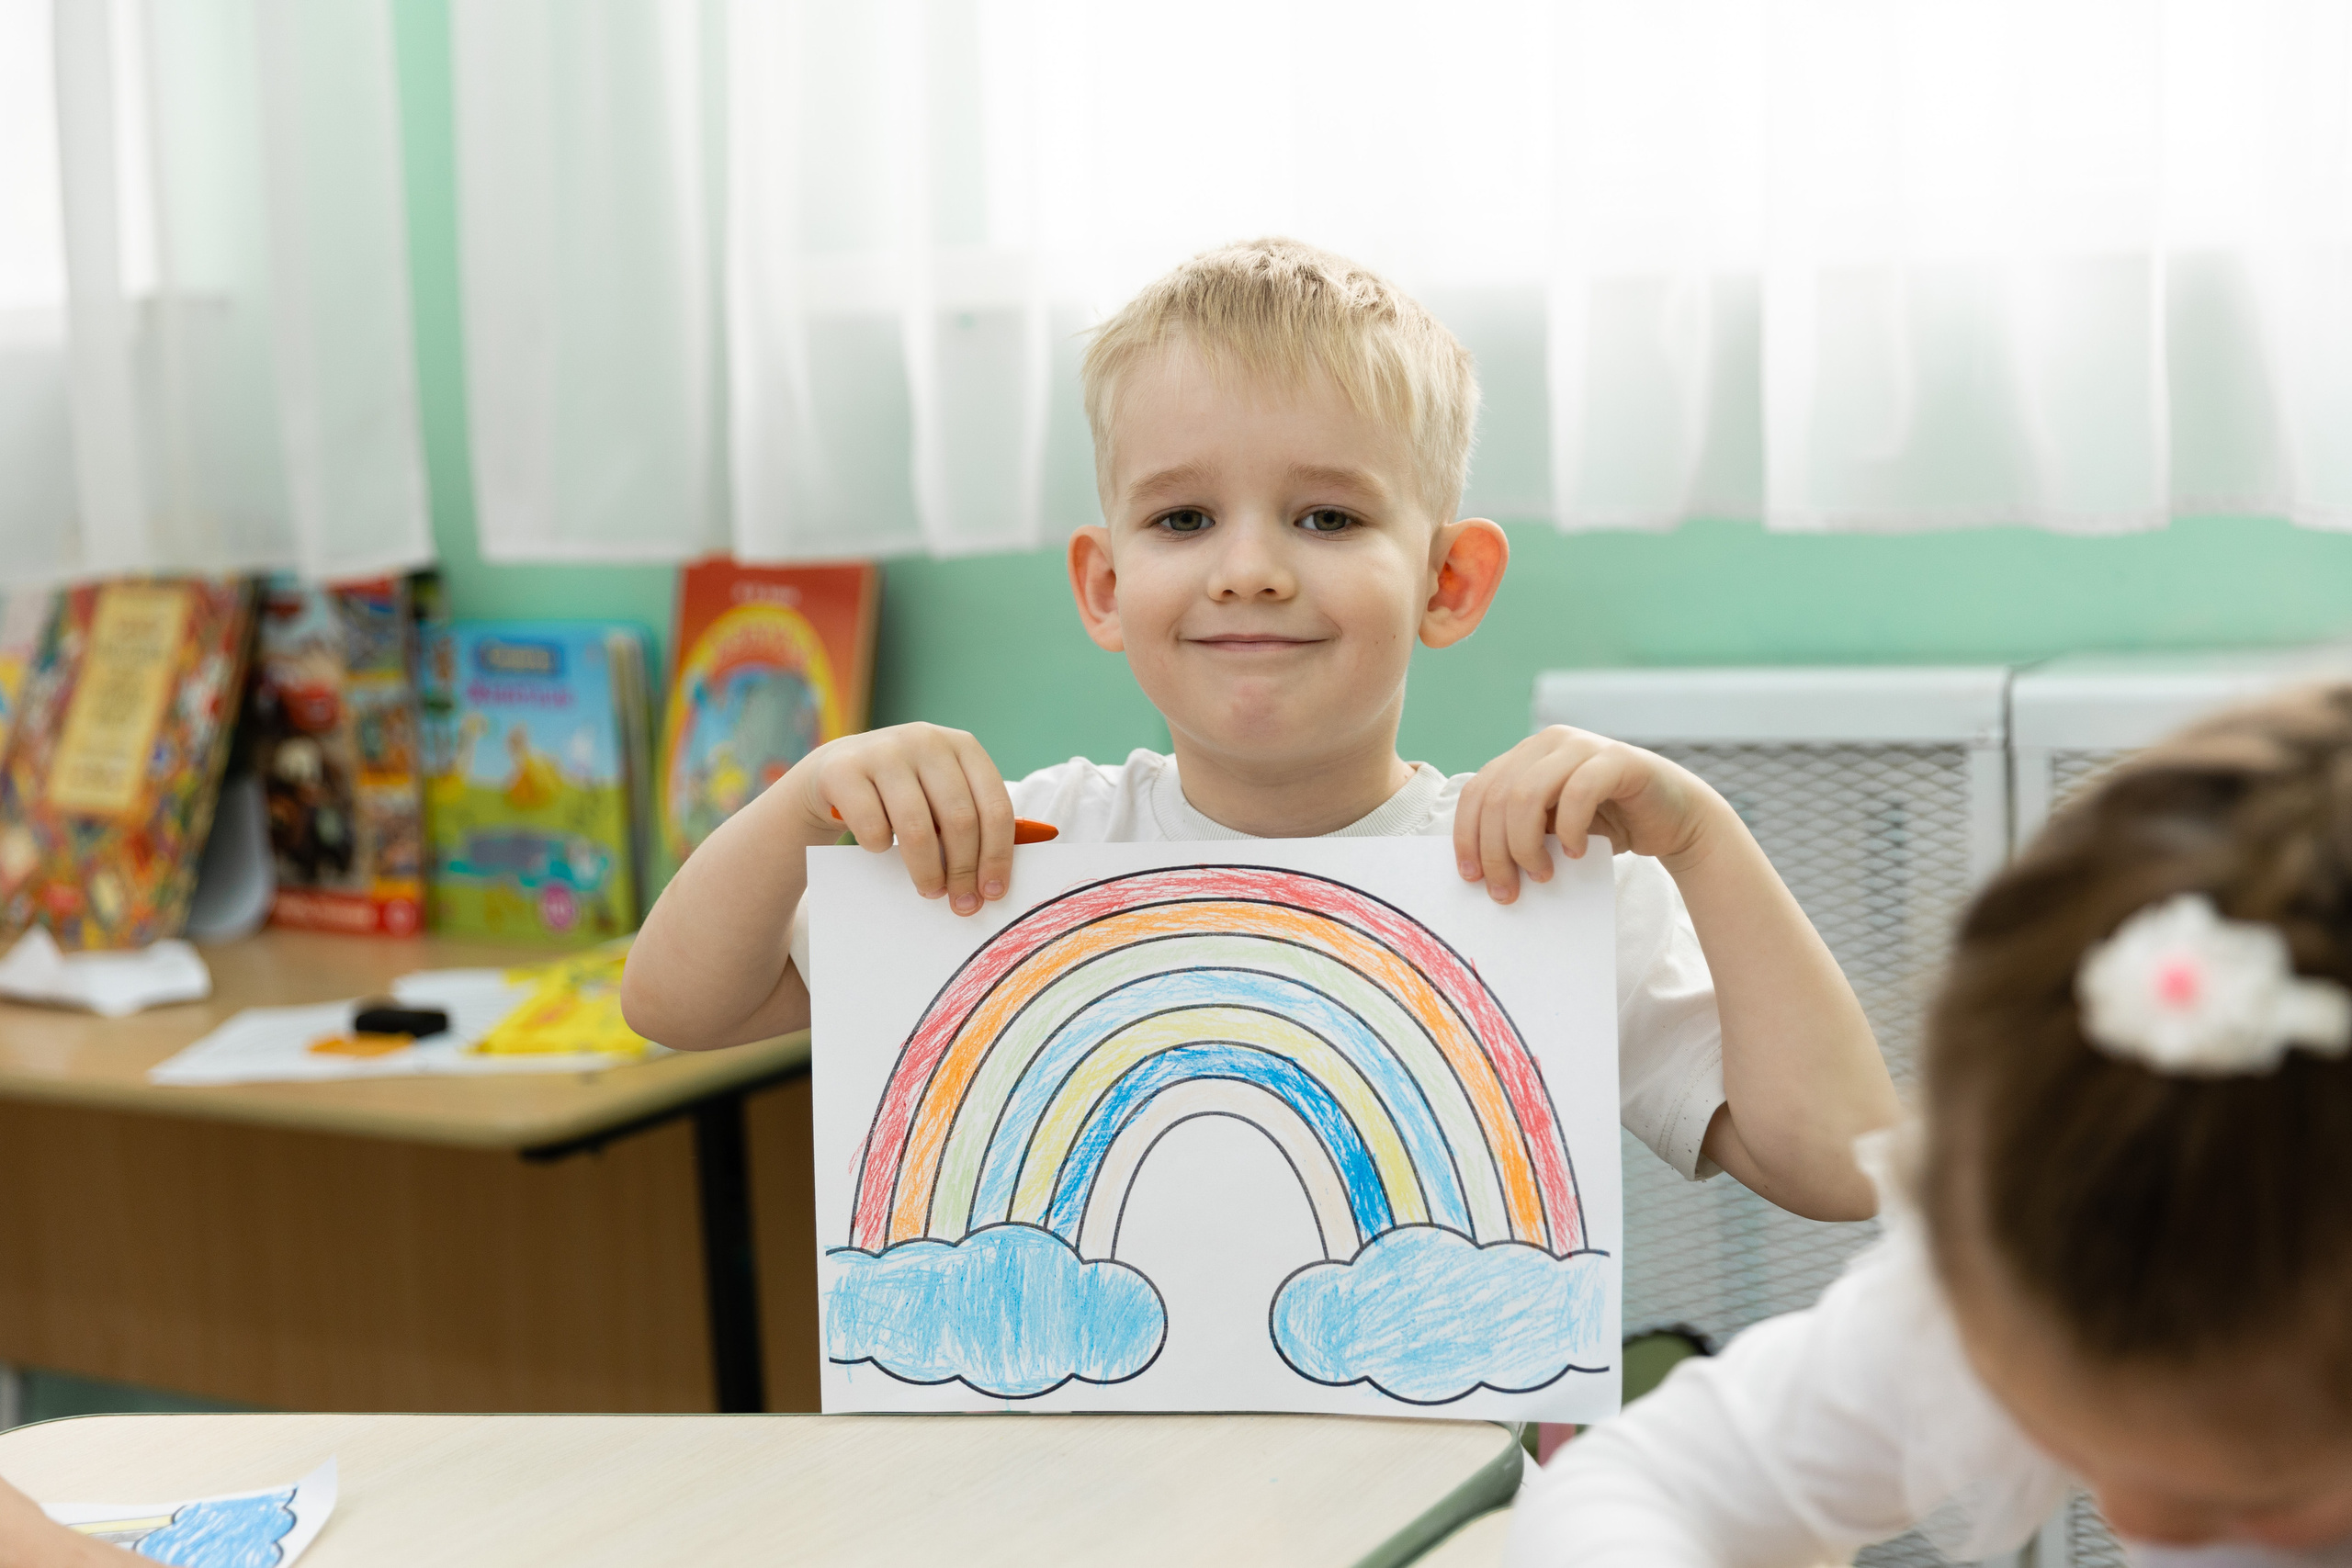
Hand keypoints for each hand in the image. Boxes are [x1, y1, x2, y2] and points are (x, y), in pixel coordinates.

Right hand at [784, 723, 1015, 914]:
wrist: (835, 772)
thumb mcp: (940, 792)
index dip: (997, 855)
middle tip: (961, 902)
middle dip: (964, 870)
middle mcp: (927, 741)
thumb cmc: (902, 793)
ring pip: (917, 828)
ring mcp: (884, 751)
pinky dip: (880, 848)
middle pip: (960, 820)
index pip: (994, 806)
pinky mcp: (845, 771)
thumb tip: (993, 881)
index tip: (993, 892)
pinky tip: (881, 848)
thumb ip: (970, 820)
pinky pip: (873, 827)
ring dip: (927, 871)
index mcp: (963, 745)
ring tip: (929, 889)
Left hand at [1453, 726, 1724, 902]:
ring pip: (1527, 794)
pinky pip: (1577, 792)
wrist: (1677, 819)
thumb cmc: (1608, 827)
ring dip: (1526, 844)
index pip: (1478, 791)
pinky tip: (1577, 853)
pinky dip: (1570, 829)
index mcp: (1525, 756)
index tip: (1472, 878)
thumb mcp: (1552, 830)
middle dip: (1496, 851)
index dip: (1467, 835)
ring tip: (1542, 875)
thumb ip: (1519, 834)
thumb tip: (1479, 869)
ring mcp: (1582, 746)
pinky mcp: (1618, 760)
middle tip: (1506, 891)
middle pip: (1498, 797)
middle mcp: (1549, 743)